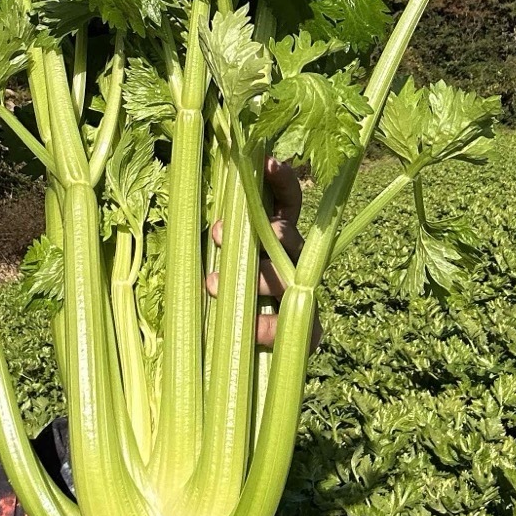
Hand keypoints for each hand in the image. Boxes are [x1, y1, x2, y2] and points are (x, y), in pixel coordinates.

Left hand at [206, 157, 322, 351]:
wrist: (242, 354)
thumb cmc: (225, 295)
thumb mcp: (222, 260)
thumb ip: (223, 239)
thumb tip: (208, 212)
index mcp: (278, 237)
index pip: (288, 201)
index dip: (282, 180)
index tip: (266, 161)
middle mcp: (295, 259)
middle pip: (288, 238)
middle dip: (261, 232)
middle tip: (221, 233)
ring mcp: (303, 293)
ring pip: (287, 278)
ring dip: (255, 278)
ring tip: (212, 284)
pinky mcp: (307, 329)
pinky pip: (294, 328)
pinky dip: (268, 329)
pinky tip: (250, 332)